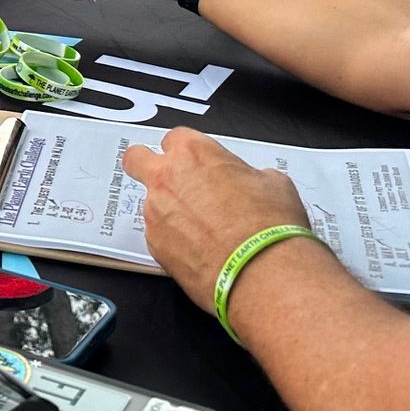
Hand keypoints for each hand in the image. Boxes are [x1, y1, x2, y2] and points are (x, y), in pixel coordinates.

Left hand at [123, 127, 313, 317]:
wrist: (262, 271)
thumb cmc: (269, 227)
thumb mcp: (273, 183)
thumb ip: (248, 175)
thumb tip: (250, 182)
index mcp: (194, 152)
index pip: (174, 138)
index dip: (186, 151)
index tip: (197, 163)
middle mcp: (167, 178)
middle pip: (136, 158)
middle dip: (146, 165)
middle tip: (167, 179)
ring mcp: (156, 213)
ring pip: (149, 202)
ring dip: (167, 210)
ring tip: (201, 229)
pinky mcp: (155, 247)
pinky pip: (157, 235)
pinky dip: (173, 241)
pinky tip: (199, 250)